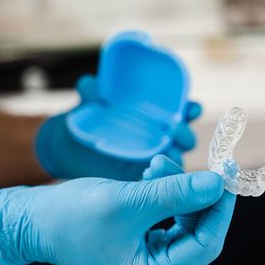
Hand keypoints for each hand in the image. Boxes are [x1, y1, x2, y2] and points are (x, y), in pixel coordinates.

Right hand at [0, 161, 235, 264]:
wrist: (36, 220)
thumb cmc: (72, 216)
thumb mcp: (128, 202)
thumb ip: (176, 193)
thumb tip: (218, 183)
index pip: (206, 244)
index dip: (220, 208)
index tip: (227, 174)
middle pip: (198, 231)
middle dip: (196, 194)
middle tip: (197, 162)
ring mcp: (153, 260)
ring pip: (186, 219)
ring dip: (178, 189)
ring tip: (156, 165)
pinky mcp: (148, 243)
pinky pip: (172, 216)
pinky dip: (167, 193)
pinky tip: (153, 173)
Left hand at [35, 75, 201, 180]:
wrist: (72, 148)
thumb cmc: (90, 120)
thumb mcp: (91, 106)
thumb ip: (91, 95)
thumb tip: (89, 83)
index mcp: (159, 115)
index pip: (185, 112)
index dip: (192, 110)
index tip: (192, 108)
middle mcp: (162, 137)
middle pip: (185, 139)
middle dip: (185, 135)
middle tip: (174, 130)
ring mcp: (155, 160)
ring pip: (175, 161)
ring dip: (176, 157)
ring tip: (168, 154)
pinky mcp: (143, 179)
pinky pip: (158, 181)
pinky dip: (160, 179)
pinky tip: (153, 175)